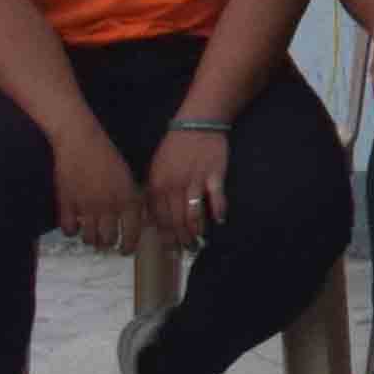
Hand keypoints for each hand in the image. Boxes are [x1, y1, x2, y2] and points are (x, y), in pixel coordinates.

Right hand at [50, 123, 141, 250]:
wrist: (80, 141)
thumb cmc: (107, 156)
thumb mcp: (127, 177)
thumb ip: (130, 199)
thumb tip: (133, 220)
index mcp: (127, 198)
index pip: (132, 231)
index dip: (129, 245)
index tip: (125, 250)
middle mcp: (108, 206)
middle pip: (108, 239)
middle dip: (107, 244)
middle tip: (106, 243)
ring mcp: (86, 206)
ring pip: (89, 237)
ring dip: (91, 240)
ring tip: (91, 236)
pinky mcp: (66, 204)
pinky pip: (69, 229)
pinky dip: (72, 231)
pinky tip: (74, 226)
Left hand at [144, 124, 230, 244]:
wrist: (196, 125)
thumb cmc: (175, 148)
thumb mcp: (156, 168)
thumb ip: (155, 192)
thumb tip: (154, 218)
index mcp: (157, 185)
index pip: (159, 217)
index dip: (165, 235)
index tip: (170, 247)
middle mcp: (173, 186)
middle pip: (176, 219)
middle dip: (181, 238)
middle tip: (187, 248)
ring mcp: (194, 180)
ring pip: (193, 213)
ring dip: (197, 229)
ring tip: (200, 239)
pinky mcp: (213, 175)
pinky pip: (216, 198)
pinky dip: (218, 211)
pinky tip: (219, 219)